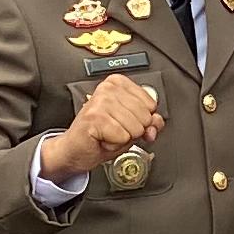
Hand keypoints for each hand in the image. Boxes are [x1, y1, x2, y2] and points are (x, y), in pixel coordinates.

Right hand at [38, 74, 163, 183]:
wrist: (77, 150)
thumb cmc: (102, 135)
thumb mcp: (132, 126)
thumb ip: (150, 122)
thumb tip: (156, 123)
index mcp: (118, 83)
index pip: (151, 103)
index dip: (143, 120)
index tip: (126, 122)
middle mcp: (108, 88)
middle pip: (145, 116)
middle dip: (133, 131)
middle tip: (115, 130)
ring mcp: (100, 101)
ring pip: (135, 127)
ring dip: (123, 138)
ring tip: (108, 134)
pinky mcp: (94, 117)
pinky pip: (123, 136)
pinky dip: (114, 144)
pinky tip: (102, 138)